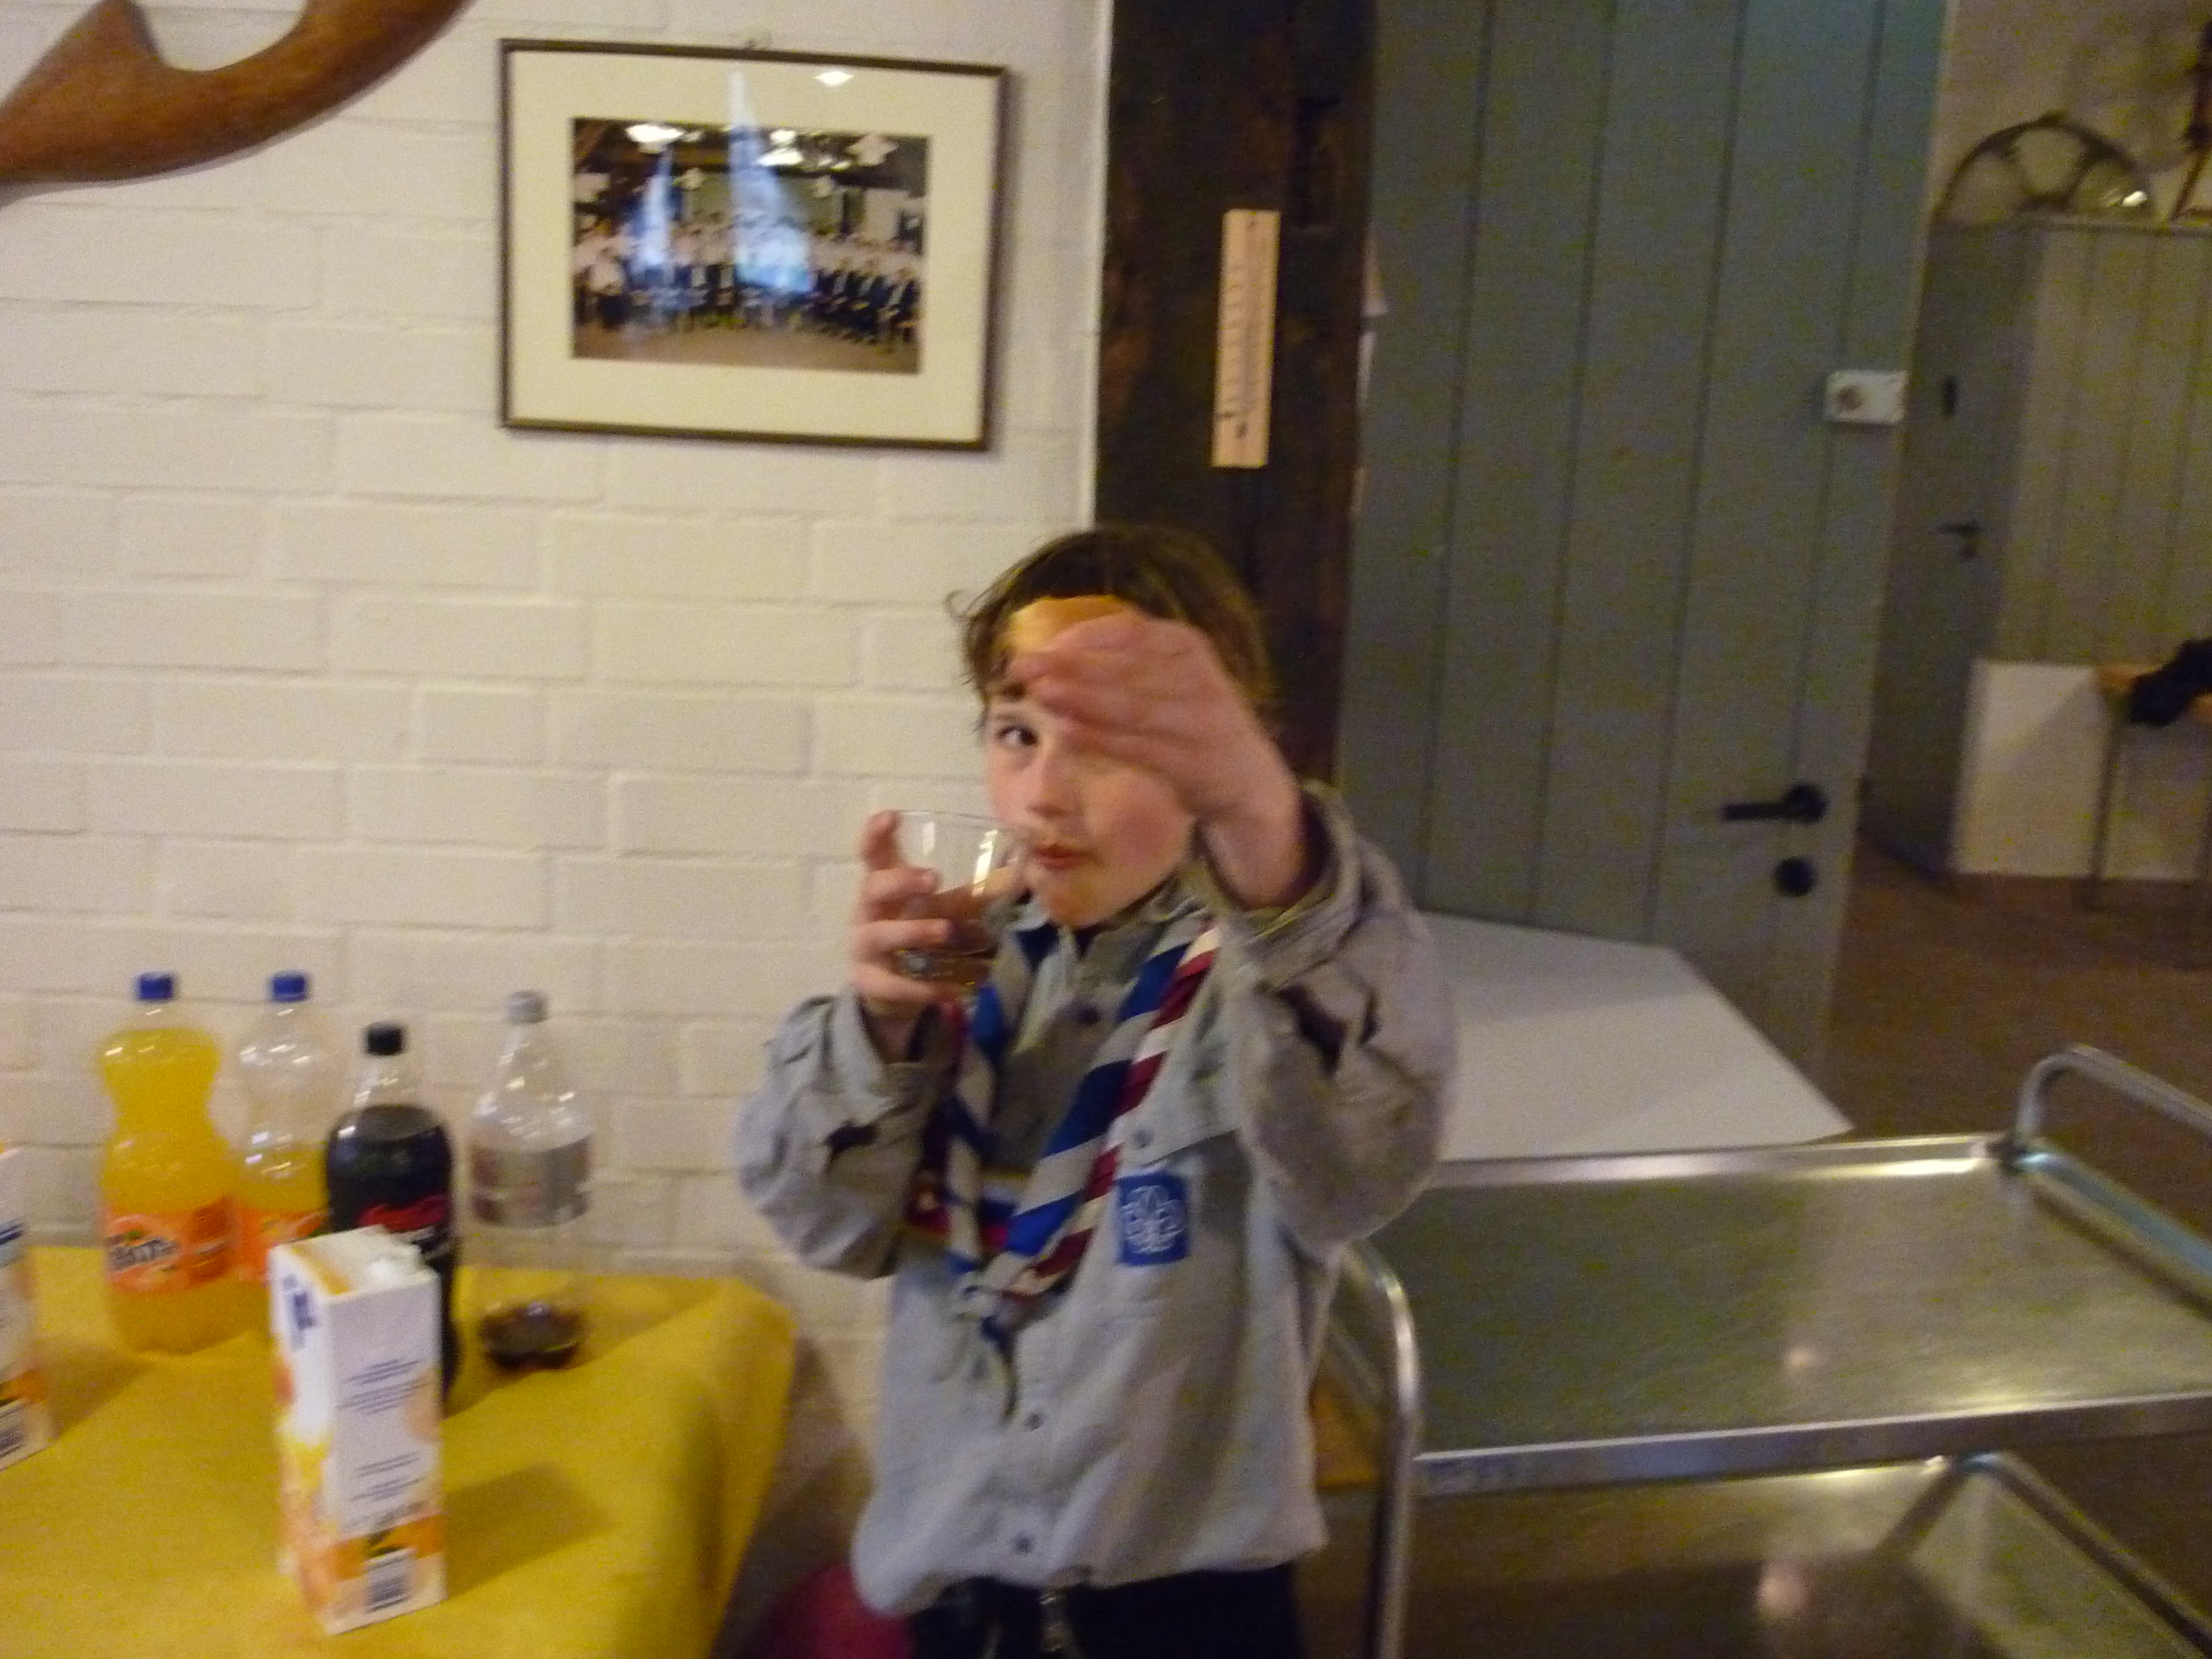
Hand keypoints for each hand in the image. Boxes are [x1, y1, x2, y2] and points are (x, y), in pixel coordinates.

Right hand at [848, 811, 955, 1058]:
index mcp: (882, 888)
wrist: (889, 991)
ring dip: (912, 931)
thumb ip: (967, 898)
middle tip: (933, 878)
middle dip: (900, 881)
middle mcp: (867, 913)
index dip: (875, 834)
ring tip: (946, 930)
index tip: (891, 815)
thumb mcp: (936, 912)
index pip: (871, 854)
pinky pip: (892, 985)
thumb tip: (1017, 878)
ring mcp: (864, 949)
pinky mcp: (869, 983)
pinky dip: (920, 988)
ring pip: (878, 935)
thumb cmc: (914, 936)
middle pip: (872, 888)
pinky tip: (949, 990)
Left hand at [1011, 615, 1310, 907]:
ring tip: (1039, 694)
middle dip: (1069, 667)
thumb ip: (1122, 665)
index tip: (1039, 647)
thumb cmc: (1191, 722)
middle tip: (1022, 668)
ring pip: (1132, 705)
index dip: (1079, 638)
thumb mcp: (1167, 679)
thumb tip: (1049, 657)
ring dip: (1081, 699)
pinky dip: (1101, 738)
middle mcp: (1197, 675)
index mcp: (1186, 645)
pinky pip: (1140, 746)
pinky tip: (1067, 732)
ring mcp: (1199, 718)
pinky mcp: (1194, 761)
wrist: (1248, 778)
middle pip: (1124, 667)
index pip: (1127, 631)